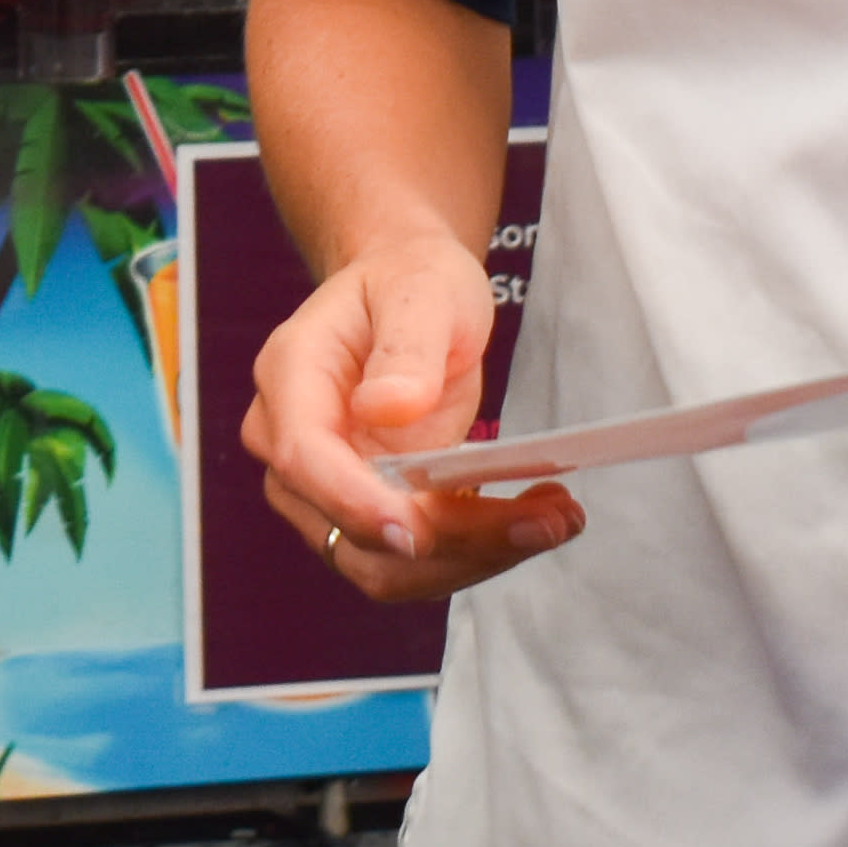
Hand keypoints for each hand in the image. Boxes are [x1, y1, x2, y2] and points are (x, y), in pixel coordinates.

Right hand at [244, 235, 579, 602]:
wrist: (408, 295)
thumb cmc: (409, 283)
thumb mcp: (423, 292)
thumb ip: (406, 350)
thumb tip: (386, 409)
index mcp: (291, 379)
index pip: (305, 459)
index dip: (356, 503)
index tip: (420, 529)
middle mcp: (293, 447)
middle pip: (350, 530)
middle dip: (449, 543)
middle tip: (545, 521)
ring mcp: (325, 490)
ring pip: (385, 563)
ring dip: (472, 557)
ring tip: (556, 520)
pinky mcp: (369, 515)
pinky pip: (415, 559)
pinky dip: (476, 551)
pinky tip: (535, 520)